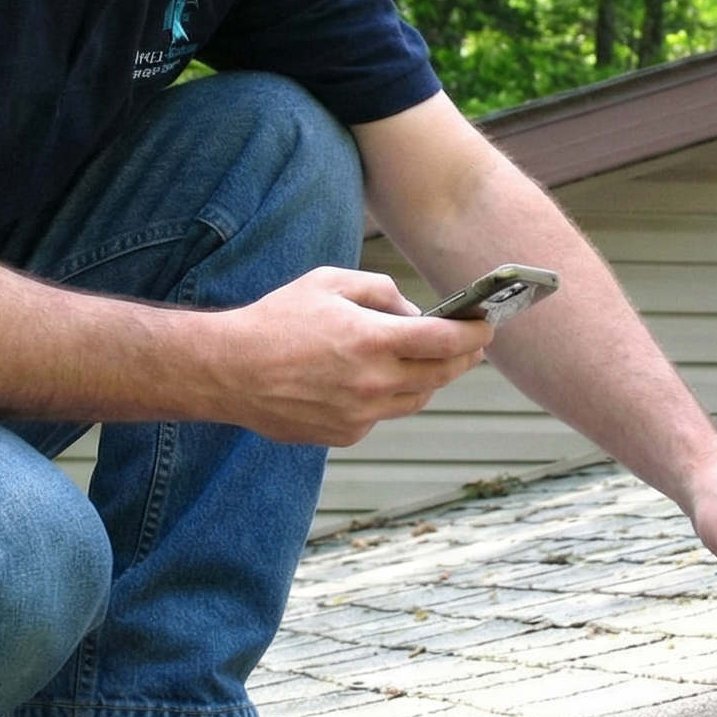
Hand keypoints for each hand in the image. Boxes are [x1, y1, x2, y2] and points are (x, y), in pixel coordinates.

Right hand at [208, 266, 490, 446]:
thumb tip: (413, 312)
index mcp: (372, 340)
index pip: (446, 341)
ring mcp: (360, 414)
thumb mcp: (328, 282)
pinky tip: (369, 381)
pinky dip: (387, 397)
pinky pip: (383, 415)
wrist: (229, 371)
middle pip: (442, 375)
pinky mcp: (346, 434)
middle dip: (464, 358)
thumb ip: (380, 291)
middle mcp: (372, 382)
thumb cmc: (276, 320)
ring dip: (429, 379)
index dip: (475, 333)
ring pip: (417, 399)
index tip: (487, 325)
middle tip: (473, 345)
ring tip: (427, 361)